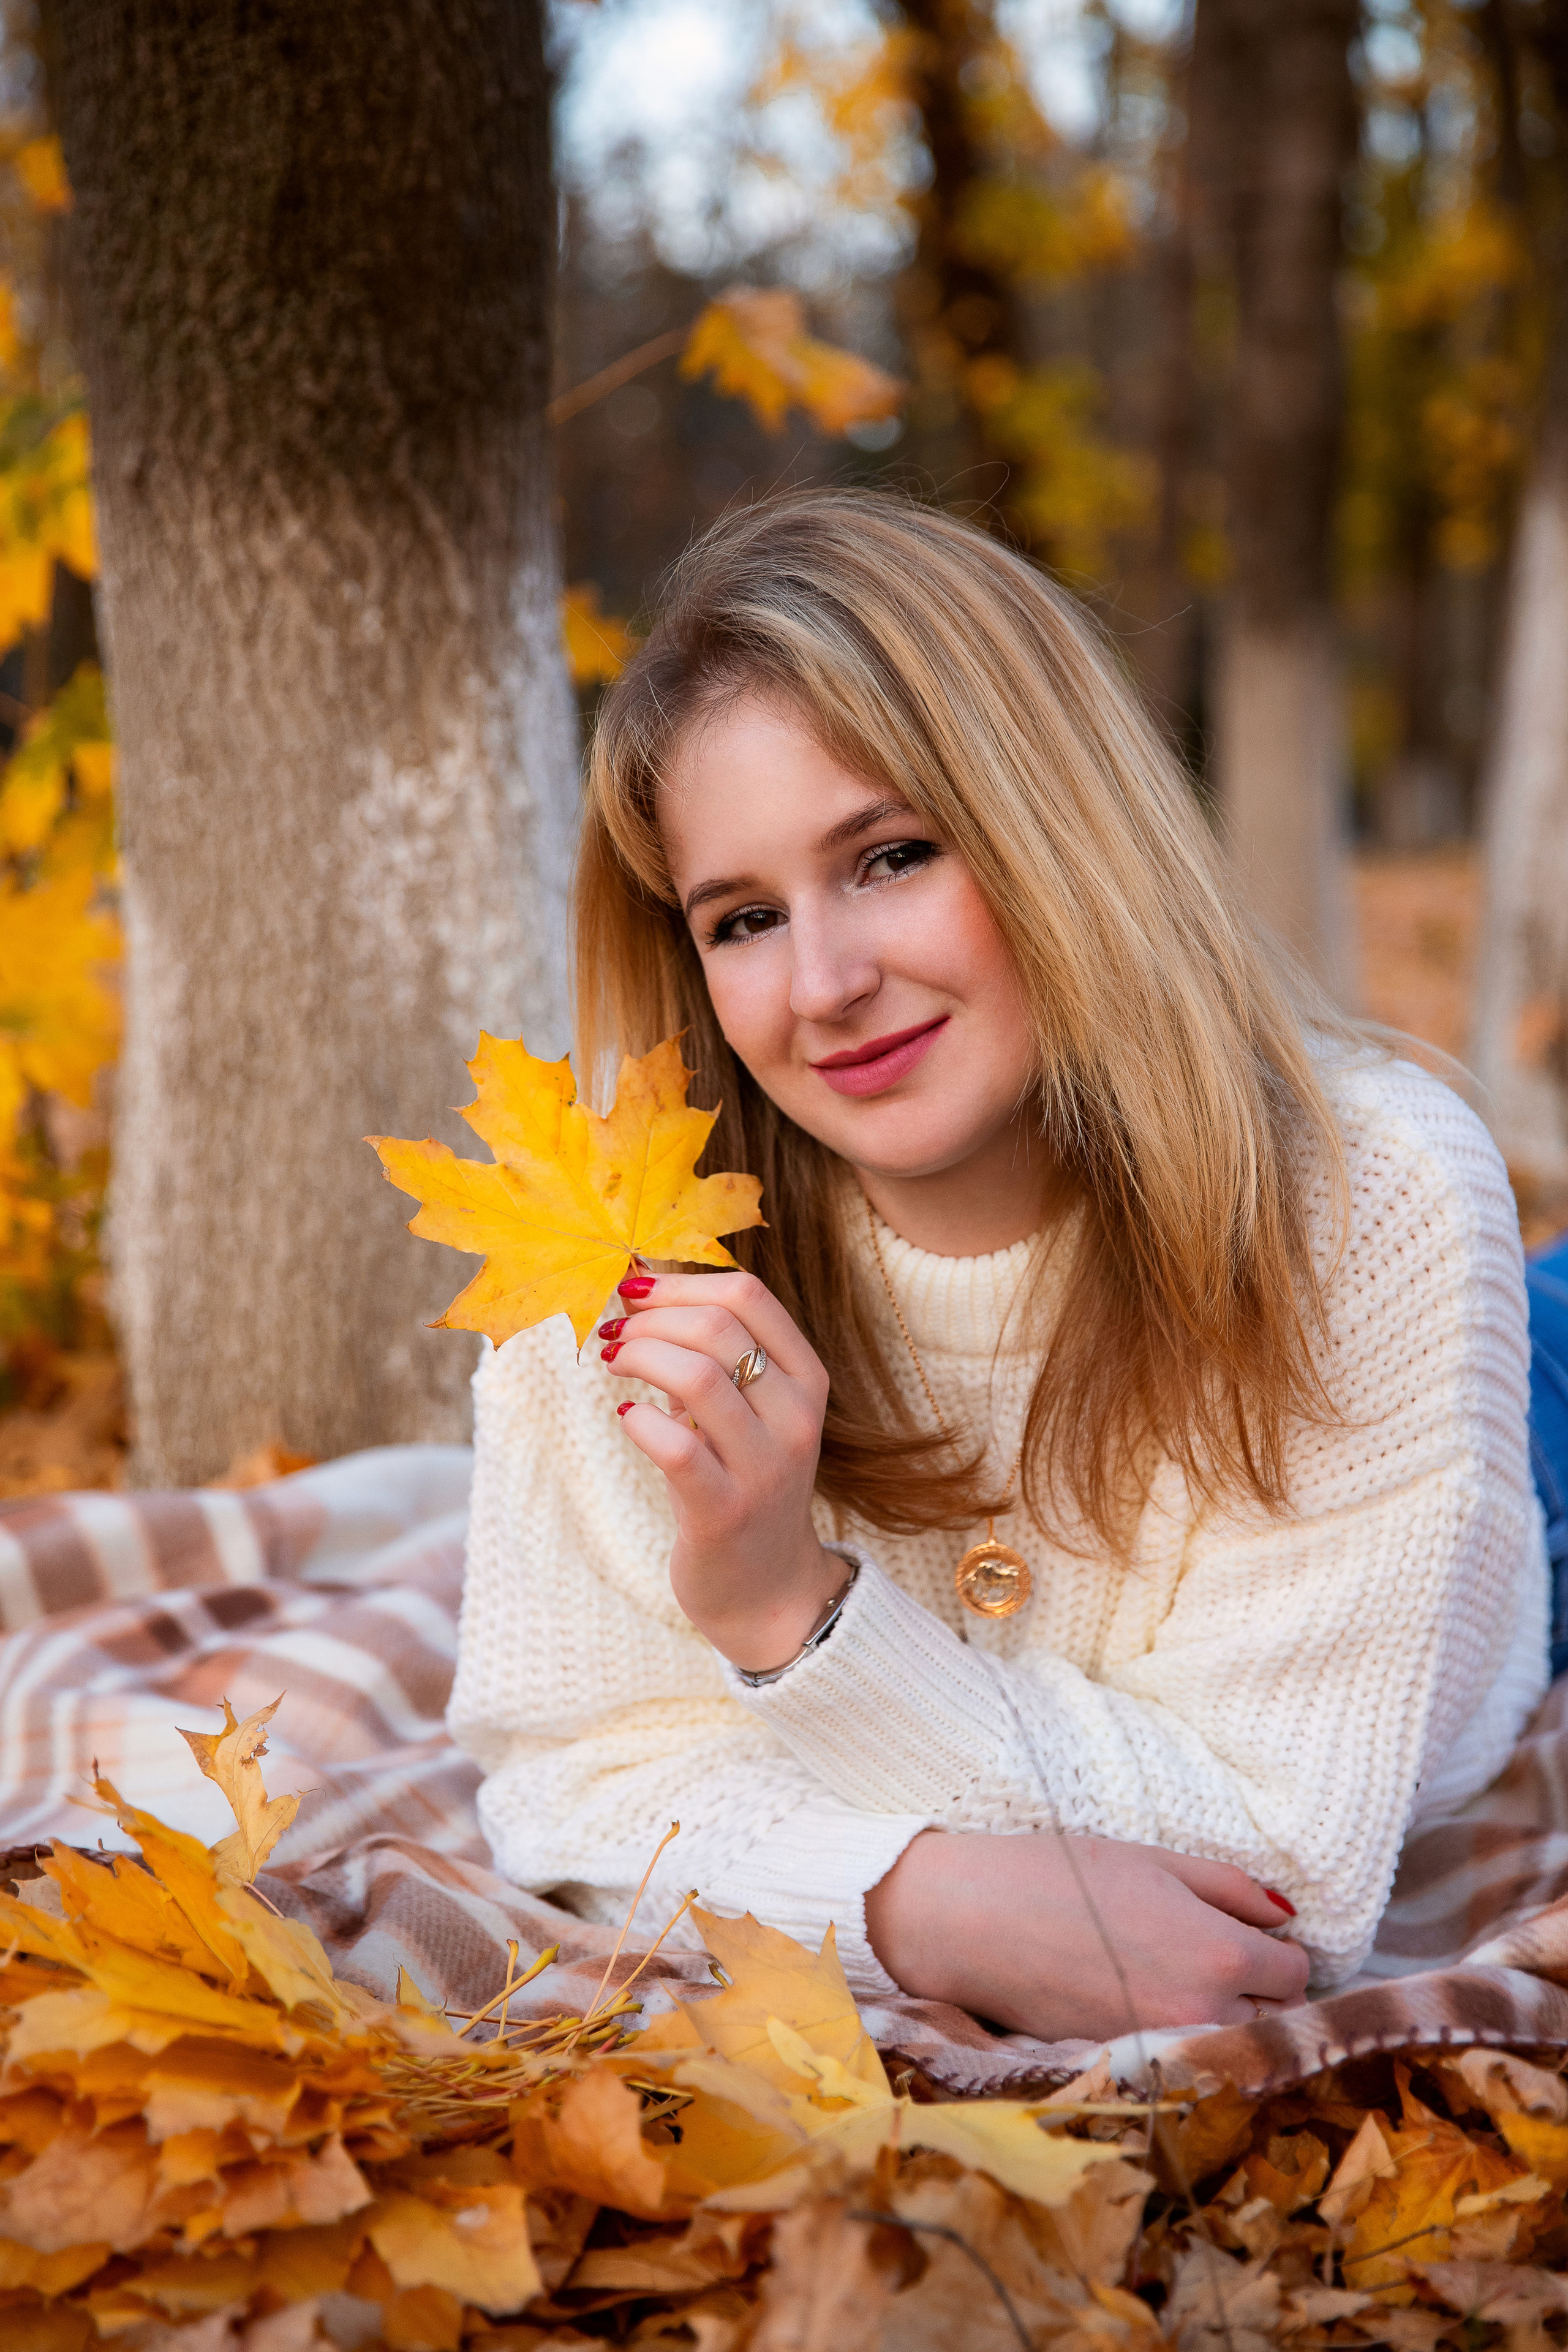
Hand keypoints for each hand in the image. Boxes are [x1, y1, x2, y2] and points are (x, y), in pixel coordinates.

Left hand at [599, 1268, 841, 1672]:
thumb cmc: (742, 1482)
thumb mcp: (746, 1411)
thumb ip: (710, 1355)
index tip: (636, 1290)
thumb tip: (640, 1287)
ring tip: (614, 1363)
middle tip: (615, 1333)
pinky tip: (627, 1417)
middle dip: (650, 1319)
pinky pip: (675, 1444)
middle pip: (718, 1327)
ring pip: (696, 1376)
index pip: (750, 1298)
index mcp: (807, 1380)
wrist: (767, 1588)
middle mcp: (797, 1418)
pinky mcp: (724, 1512)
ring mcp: (765, 1467)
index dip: (680, 1281)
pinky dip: (639, 1419)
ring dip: (639, 1357)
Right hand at [863, 1830, 1309, 2037]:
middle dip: (1263, 1988)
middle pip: (1275, 2017)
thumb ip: (1230, 1888)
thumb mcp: (1156, 1861)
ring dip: (1231, 2018)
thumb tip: (1284, 1915)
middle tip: (1221, 1953)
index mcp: (1219, 1954)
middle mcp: (1203, 2012)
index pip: (1294, 1971)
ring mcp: (1166, 2047)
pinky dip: (1186, 2036)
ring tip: (1186, 1978)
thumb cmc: (1063, 1874)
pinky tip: (1151, 2001)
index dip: (1278, 1946)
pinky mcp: (1131, 2066)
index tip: (1253, 1931)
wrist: (975, 1921)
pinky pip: (1188, 2058)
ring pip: (1236, 2045)